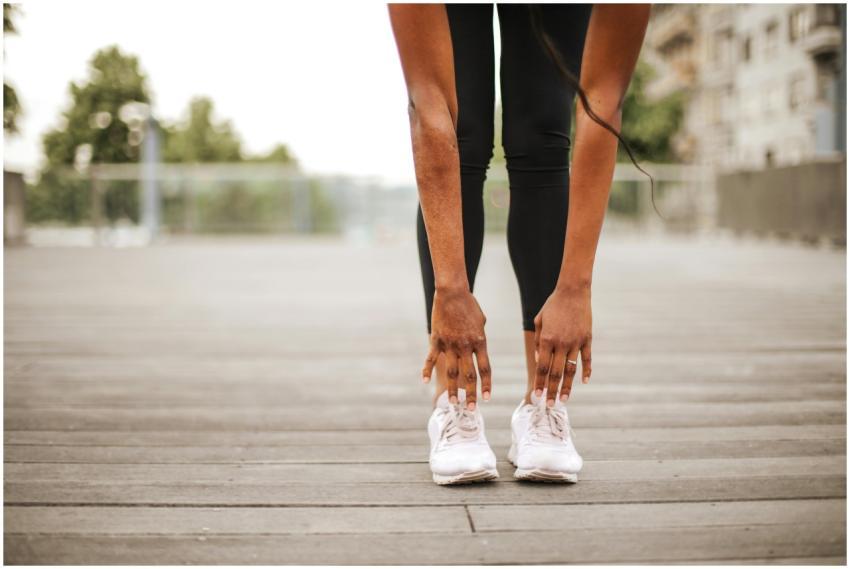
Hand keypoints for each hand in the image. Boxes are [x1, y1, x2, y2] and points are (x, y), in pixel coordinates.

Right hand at [422, 287, 491, 408]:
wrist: (452, 292)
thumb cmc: (469, 304)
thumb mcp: (481, 321)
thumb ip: (479, 338)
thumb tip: (477, 350)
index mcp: (480, 341)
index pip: (485, 368)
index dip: (486, 385)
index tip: (486, 399)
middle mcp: (465, 346)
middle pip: (469, 375)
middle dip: (471, 394)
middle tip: (471, 409)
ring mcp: (450, 344)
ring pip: (452, 372)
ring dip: (453, 389)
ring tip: (453, 403)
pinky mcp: (436, 340)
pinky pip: (431, 358)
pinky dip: (427, 370)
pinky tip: (425, 381)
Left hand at [533, 285, 591, 405]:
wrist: (573, 291)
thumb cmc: (553, 306)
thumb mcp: (539, 321)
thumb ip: (538, 342)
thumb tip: (538, 361)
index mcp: (547, 339)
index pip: (542, 367)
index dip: (540, 383)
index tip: (537, 396)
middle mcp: (561, 343)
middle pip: (556, 373)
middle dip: (552, 391)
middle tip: (550, 405)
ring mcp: (576, 342)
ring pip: (571, 370)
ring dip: (567, 386)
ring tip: (564, 400)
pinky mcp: (587, 339)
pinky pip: (587, 359)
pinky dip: (586, 371)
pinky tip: (584, 382)